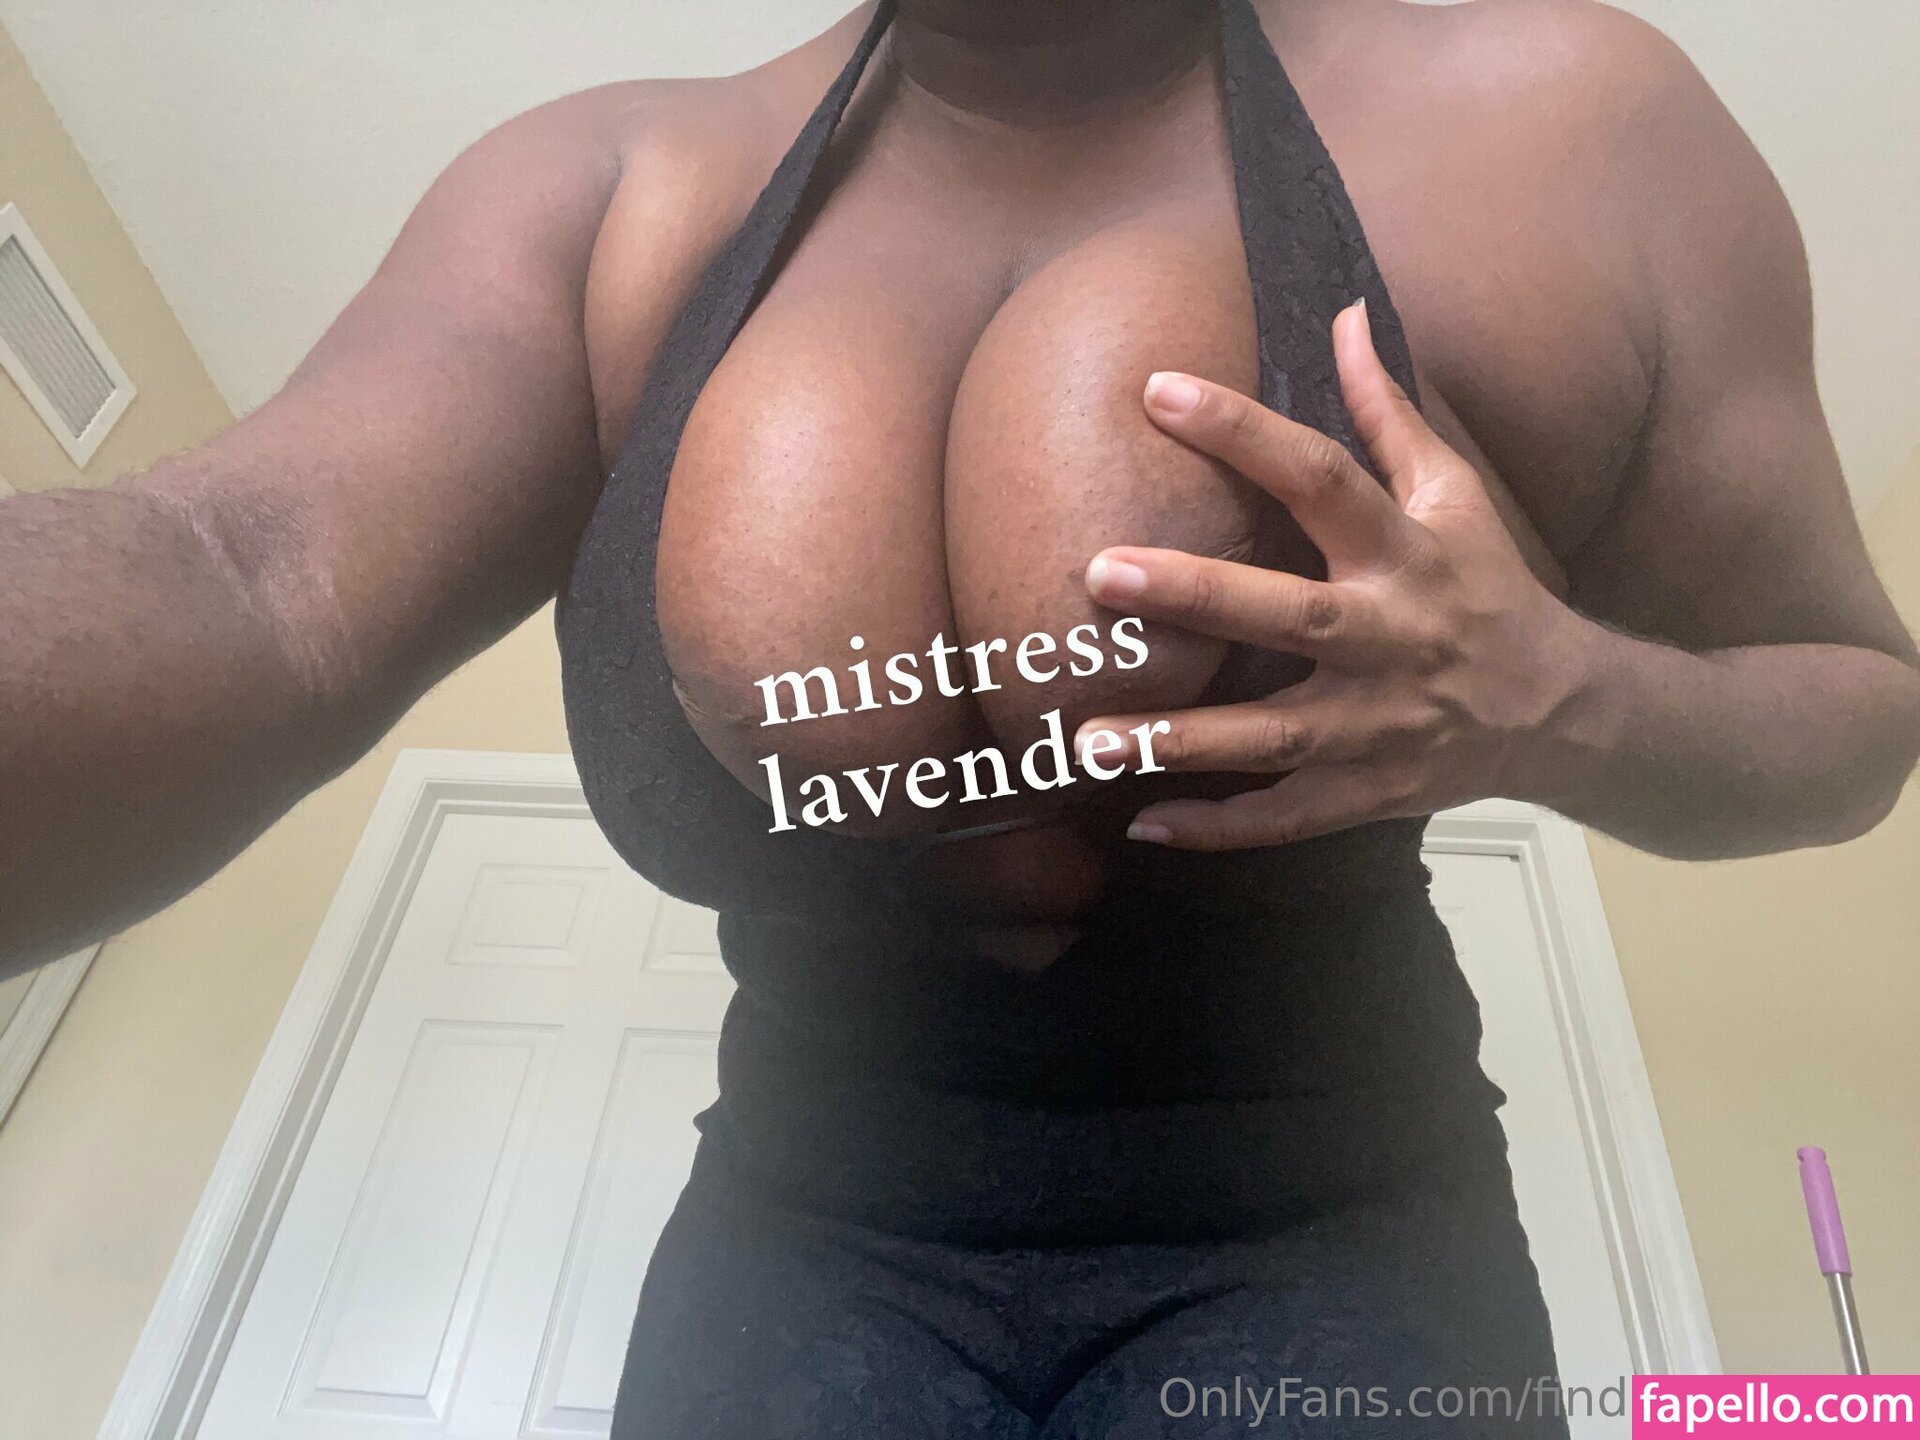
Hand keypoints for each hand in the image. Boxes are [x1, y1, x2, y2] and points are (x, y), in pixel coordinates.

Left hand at [1079, 300, 1586, 849]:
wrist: (1563, 713)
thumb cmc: (1487, 587)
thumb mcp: (1456, 495)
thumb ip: (1389, 413)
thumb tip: (1343, 313)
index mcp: (1409, 554)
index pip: (1323, 478)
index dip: (1246, 432)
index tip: (1158, 391)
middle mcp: (1392, 639)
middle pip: (1290, 617)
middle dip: (1197, 595)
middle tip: (1098, 573)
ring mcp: (1380, 727)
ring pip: (1275, 738)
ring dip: (1183, 738)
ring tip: (1087, 734)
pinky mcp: (1369, 795)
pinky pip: (1288, 819)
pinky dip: (1219, 828)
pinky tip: (1142, 822)